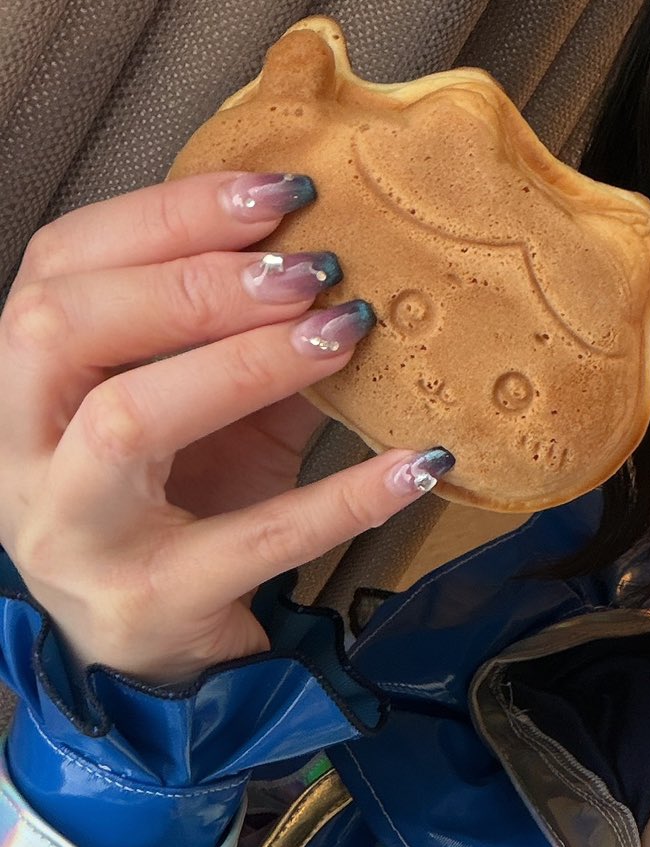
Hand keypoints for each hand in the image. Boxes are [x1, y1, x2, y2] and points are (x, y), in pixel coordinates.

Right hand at [0, 170, 453, 684]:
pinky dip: (342, 497)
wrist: (165, 655)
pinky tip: (415, 464)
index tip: (270, 191)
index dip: (160, 218)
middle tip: (307, 267)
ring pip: (127, 423)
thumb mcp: (213, 415)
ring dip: (244, 363)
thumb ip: (253, 340)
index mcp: (29, 387)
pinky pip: (252, 540)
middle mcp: (25, 456)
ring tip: (344, 330)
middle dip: (192, 283)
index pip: (57, 268)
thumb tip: (344, 258)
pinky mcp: (152, 605)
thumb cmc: (181, 512)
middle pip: (62, 329)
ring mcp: (78, 536)